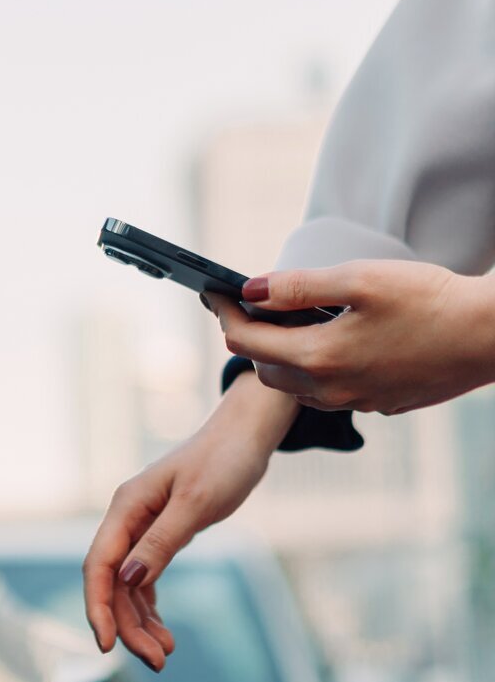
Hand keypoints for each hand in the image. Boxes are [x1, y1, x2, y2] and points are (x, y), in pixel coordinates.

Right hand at [84, 374, 295, 669]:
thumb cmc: (223, 462)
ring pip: (127, 586)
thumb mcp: (196, 503)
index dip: (98, 606)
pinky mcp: (160, 534)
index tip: (107, 645)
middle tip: (157, 662)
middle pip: (112, 582)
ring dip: (140, 622)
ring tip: (164, 656)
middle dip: (127, 624)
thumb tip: (130, 581)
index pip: (99, 565)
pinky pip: (144, 579)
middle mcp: (126, 518)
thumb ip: (162, 542)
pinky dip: (150, 608)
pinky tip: (165, 633)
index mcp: (126, 507)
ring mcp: (141, 527)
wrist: (245, 437)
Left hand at [206, 260, 494, 413]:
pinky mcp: (381, 403)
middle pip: (265, 369)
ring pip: (296, 385)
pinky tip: (332, 342)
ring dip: (282, 358)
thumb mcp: (359, 279)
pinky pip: (330, 391)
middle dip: (250, 338)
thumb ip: (296, 287)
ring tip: (287, 323)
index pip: (247, 341)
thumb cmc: (431, 300)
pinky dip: (316, 369)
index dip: (226, 314)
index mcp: (319, 357)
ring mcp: (357, 401)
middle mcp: (331, 390)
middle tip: (249, 306)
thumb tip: (249, 290)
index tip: (215, 294)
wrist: (493, 336)